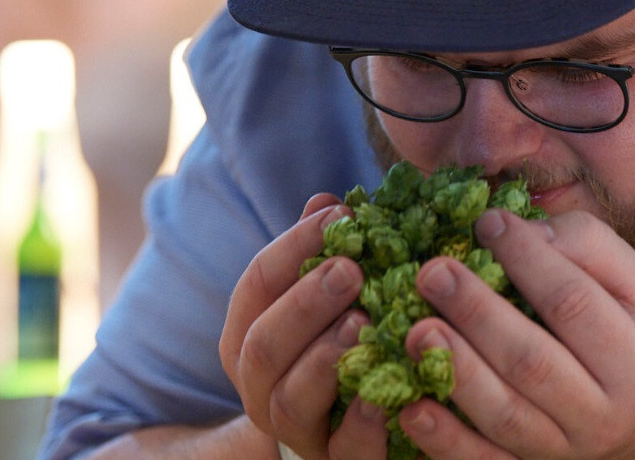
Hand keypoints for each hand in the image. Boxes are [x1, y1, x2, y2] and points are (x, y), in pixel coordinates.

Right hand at [219, 194, 388, 458]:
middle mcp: (259, 386)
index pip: (257, 284)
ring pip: (288, 400)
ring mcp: (295, 431)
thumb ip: (325, 254)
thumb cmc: (342, 342)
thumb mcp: (330, 297)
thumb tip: (327, 200)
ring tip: (363, 322)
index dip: (294, 247)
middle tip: (350, 269)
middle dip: (305, 302)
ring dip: (324, 358)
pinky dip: (361, 422)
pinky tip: (384, 392)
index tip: (340, 217)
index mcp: (251, 334)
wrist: (356, 428)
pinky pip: (343, 451)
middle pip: (263, 343)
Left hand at [400, 208, 634, 459]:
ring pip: (504, 414)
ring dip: (455, 370)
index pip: (572, 302)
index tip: (485, 223)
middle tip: (432, 272)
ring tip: (416, 330)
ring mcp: (560, 449)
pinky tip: (412, 408)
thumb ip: (583, 243)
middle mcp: (601, 412)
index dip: (526, 259)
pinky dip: (444, 439)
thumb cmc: (616, 324)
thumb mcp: (622, 279)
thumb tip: (523, 231)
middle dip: (477, 313)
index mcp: (633, 359)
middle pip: (532, 361)